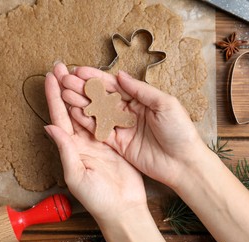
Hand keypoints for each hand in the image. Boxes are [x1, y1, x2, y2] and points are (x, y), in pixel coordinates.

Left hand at [45, 63, 175, 241]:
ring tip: (79, 71)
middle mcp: (82, 141)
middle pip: (72, 109)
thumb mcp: (77, 175)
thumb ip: (65, 150)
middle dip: (66, 87)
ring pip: (89, 110)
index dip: (54, 96)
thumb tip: (49, 127)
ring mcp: (98, 140)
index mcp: (70, 148)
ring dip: (83, 90)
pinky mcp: (114, 141)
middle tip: (62, 66)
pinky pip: (107, 118)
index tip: (51, 77)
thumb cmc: (98, 198)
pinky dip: (103, 102)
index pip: (59, 117)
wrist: (123, 208)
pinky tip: (102, 88)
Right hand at [60, 65, 207, 187]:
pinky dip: (86, 122)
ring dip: (81, 102)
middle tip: (65, 80)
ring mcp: (122, 127)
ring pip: (98, 112)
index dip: (96, 77)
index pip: (114, 85)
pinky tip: (73, 112)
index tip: (79, 71)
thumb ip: (141, 90)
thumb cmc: (180, 131)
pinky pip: (99, 130)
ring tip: (64, 93)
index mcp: (141, 99)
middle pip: (102, 97)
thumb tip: (120, 75)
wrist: (184, 163)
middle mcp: (129, 111)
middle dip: (84, 88)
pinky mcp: (118, 143)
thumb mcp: (165, 104)